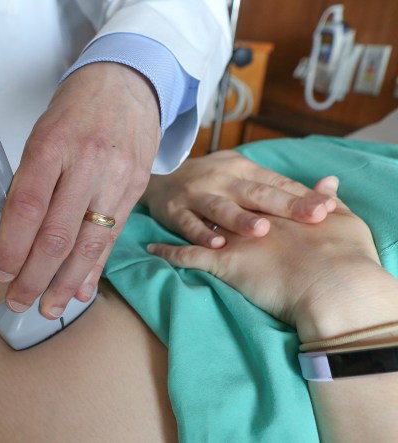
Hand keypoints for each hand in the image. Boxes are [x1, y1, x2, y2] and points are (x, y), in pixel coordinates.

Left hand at [0, 62, 160, 318]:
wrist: (128, 83)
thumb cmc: (75, 111)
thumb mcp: (41, 136)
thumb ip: (29, 183)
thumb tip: (15, 238)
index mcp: (52, 146)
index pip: (26, 208)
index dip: (11, 247)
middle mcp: (86, 163)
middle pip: (56, 235)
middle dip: (34, 277)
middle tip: (17, 302)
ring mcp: (116, 178)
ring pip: (88, 244)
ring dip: (65, 284)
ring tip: (48, 309)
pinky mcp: (137, 189)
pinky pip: (112, 238)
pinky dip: (94, 269)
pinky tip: (81, 291)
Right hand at [141, 150, 336, 247]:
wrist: (160, 178)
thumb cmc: (212, 181)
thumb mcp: (242, 174)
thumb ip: (280, 185)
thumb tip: (330, 188)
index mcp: (242, 169)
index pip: (276, 182)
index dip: (301, 195)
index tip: (327, 208)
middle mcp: (221, 179)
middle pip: (255, 193)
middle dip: (284, 205)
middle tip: (311, 218)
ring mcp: (196, 195)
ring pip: (221, 208)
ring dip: (241, 220)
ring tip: (262, 231)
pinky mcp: (175, 211)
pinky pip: (189, 224)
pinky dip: (202, 235)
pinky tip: (217, 245)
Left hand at [148, 177, 397, 342]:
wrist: (331, 284)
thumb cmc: (341, 256)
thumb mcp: (340, 223)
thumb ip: (325, 201)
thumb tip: (329, 185)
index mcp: (274, 206)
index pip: (255, 191)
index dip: (241, 188)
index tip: (231, 182)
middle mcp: (249, 216)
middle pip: (224, 202)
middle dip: (207, 196)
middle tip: (194, 191)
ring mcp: (233, 239)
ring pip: (199, 225)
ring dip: (182, 220)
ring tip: (165, 213)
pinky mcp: (221, 262)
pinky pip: (186, 257)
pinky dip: (169, 253)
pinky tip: (152, 249)